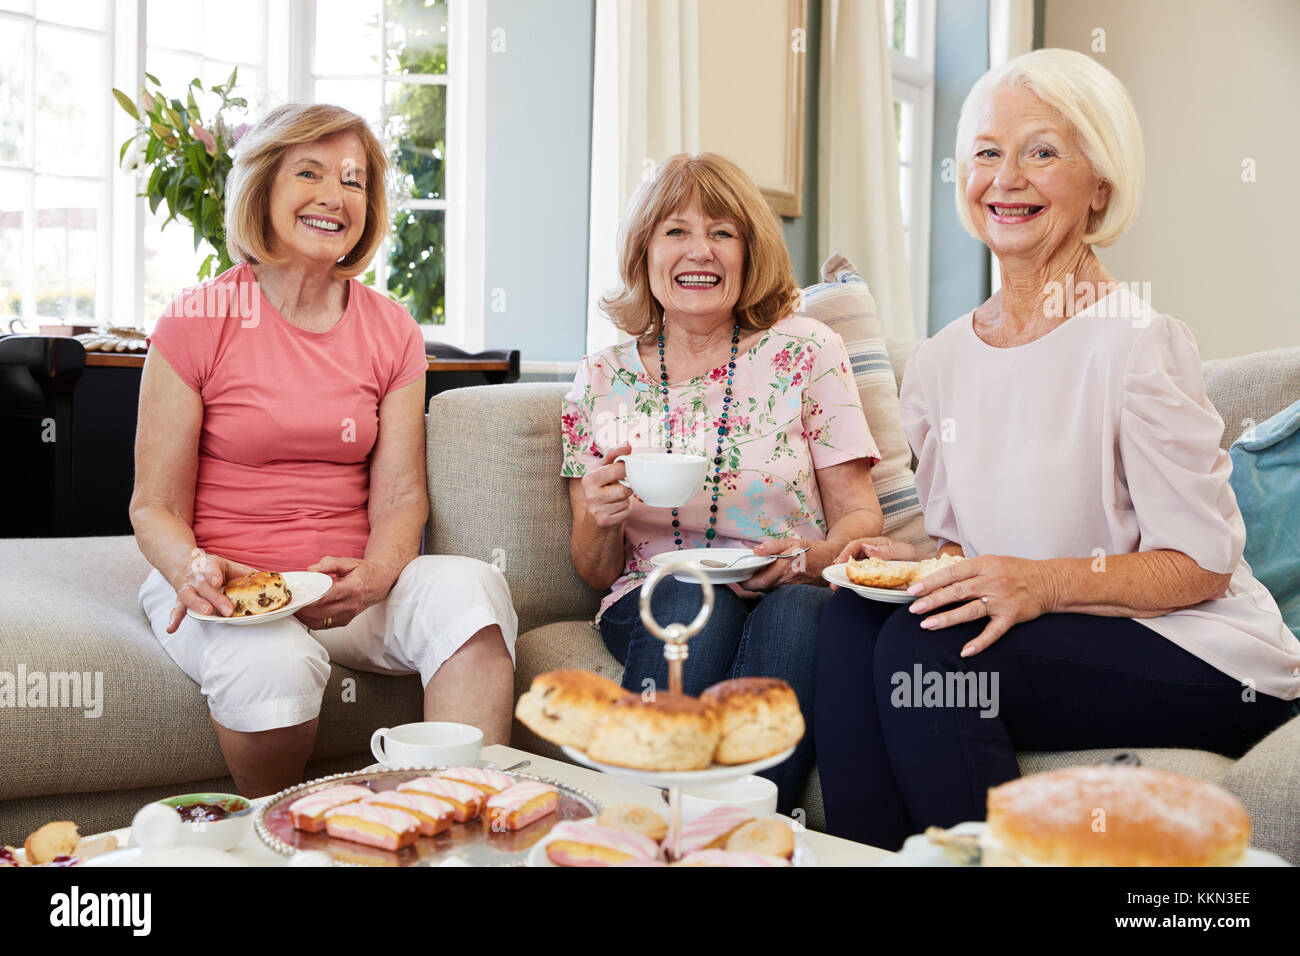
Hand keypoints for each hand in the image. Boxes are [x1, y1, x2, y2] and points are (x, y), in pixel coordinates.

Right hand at [166, 548, 257, 633]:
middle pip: (204, 587)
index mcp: (209, 565)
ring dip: (197, 605)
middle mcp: (196, 576)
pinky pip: (177, 608)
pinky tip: (171, 629)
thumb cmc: (212, 567)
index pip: (211, 568)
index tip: (218, 581)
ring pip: (189, 596)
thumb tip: (269, 579)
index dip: (213, 574)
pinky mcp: (180, 598)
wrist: (183, 562)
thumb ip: (245, 573)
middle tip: (227, 610)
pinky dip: (174, 619)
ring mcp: (186, 588)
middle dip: (215, 598)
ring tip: (207, 613)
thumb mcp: (228, 565)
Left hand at [295, 556, 394, 629]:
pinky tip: (304, 613)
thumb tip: (311, 570)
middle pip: (321, 612)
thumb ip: (329, 564)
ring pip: (320, 622)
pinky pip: (324, 625)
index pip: (328, 596)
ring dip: (305, 617)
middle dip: (303, 608)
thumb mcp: (348, 562)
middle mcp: (351, 604)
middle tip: (291, 601)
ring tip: (294, 607)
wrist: (380, 582)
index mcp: (353, 588)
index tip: (297, 596)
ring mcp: (348, 615)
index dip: (311, 599)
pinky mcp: (345, 621)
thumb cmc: (363, 572)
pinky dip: (311, 621)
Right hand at [579, 442, 634, 528]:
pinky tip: (617, 507)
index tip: (626, 470)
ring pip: (626, 502)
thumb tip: (627, 444)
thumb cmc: (600, 487)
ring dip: (626, 499)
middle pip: (624, 490)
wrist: (593, 515)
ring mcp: (597, 510)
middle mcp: (591, 495)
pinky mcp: (605, 521)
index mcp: (589, 479)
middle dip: (627, 487)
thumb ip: (614, 455)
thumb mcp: (602, 468)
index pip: (617, 470)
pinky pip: (626, 513)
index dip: (626, 469)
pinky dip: (625, 510)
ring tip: (617, 497)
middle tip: (623, 485)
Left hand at [741, 538, 826, 591]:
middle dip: (749, 582)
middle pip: (759, 588)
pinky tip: (771, 576)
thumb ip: (772, 546)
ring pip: (767, 590)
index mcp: (783, 568)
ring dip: (760, 583)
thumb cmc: (812, 550)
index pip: (756, 582)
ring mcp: (790, 589)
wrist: (831, 560)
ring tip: (758, 571)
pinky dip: (770, 584)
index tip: (739, 574)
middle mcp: (786, 582)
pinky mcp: (794, 592)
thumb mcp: (792, 542)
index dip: (744, 581)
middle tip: (745, 573)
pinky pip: (777, 590)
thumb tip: (755, 551)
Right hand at [826, 537, 923, 590]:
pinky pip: (861, 582)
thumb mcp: (907, 554)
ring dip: (844, 580)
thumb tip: (866, 548)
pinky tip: (848, 592)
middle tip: (833, 583)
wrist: (932, 576)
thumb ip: (889, 551)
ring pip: (854, 571)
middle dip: (839, 569)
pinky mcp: (875, 580)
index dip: (844, 554)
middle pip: (851, 559)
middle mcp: (873, 555)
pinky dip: (853, 586)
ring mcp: (874, 568)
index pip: (856, 545)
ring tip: (836, 590)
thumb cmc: (920, 562)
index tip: (837, 565)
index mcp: (879, 544)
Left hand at [906, 554, 1054, 656]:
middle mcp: (991, 581)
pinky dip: (980, 642)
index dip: (931, 582)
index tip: (913, 590)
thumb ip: (967, 571)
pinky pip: (993, 632)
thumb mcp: (990, 562)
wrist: (1048, 581)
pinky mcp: (1011, 616)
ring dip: (947, 618)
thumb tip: (937, 579)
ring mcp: (1001, 599)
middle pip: (957, 592)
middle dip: (933, 601)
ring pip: (970, 610)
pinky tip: (965, 651)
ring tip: (927, 625)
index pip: (952, 573)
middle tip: (913, 609)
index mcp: (984, 565)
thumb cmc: (1014, 571)